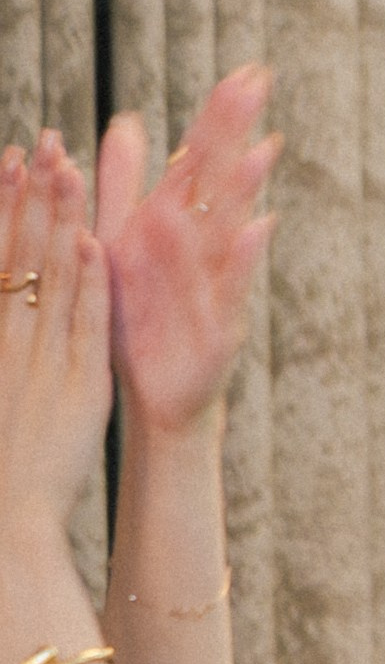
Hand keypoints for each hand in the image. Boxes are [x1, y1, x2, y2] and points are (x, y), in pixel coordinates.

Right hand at [0, 140, 112, 545]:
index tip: (9, 158)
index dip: (1, 205)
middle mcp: (7, 339)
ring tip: (69, 168)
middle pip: (20, 253)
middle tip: (44, 141)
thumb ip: (3, 334)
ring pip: (53, 277)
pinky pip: (85, 326)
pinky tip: (96, 243)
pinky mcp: (78, 389)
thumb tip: (7, 286)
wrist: (3, 522)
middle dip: (32, 195)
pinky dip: (89, 283)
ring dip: (62, 220)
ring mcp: (42, 361)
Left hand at [98, 64, 276, 439]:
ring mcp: (216, 284)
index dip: (221, 117)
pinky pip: (230, 288)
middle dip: (237, 132)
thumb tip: (127, 120)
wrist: (154, 394)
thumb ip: (123, 180)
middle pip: (221, 179)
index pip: (202, 159)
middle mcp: (203, 247)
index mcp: (179, 223)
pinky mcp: (218, 326)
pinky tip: (256, 229)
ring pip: (231, 228)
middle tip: (259, 84)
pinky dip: (243, 260)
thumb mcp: (121, 239)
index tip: (245, 72)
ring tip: (261, 148)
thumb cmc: (144, 318)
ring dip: (245, 189)